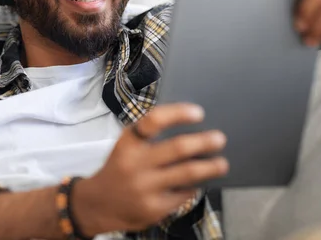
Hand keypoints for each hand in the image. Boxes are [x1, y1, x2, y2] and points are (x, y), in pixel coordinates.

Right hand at [72, 103, 227, 235]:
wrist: (98, 204)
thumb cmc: (120, 168)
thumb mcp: (126, 146)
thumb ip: (150, 137)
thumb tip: (191, 128)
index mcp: (128, 142)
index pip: (154, 121)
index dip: (178, 114)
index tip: (199, 112)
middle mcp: (135, 163)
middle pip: (177, 148)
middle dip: (204, 142)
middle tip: (220, 139)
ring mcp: (145, 188)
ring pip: (187, 173)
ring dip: (209, 167)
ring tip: (222, 163)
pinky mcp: (154, 208)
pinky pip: (183, 194)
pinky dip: (194, 186)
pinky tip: (199, 182)